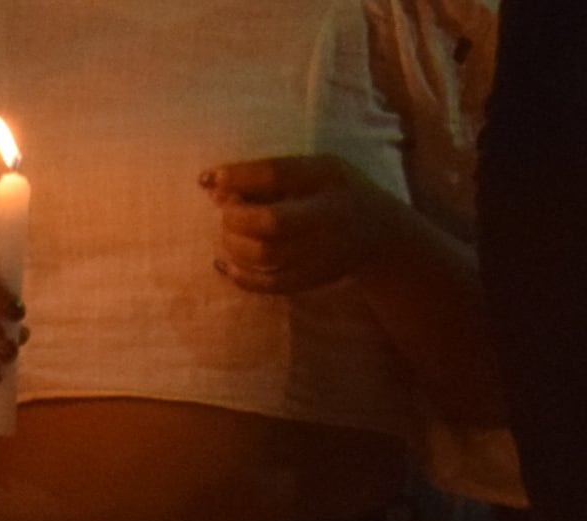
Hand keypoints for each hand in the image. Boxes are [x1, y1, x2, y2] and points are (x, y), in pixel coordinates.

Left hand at [206, 155, 405, 295]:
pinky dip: (240, 276)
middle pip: (271, 223)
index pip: (278, 175)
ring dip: (234, 245)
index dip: (239, 178)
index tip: (207, 180)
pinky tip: (225, 264)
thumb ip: (273, 176)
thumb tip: (215, 185)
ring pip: (265, 255)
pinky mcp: (312, 279)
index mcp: (327, 178)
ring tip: (228, 234)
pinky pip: (269, 283)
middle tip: (225, 212)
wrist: (379, 234)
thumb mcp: (315, 170)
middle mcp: (327, 216)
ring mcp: (321, 252)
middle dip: (235, 218)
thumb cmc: (335, 192)